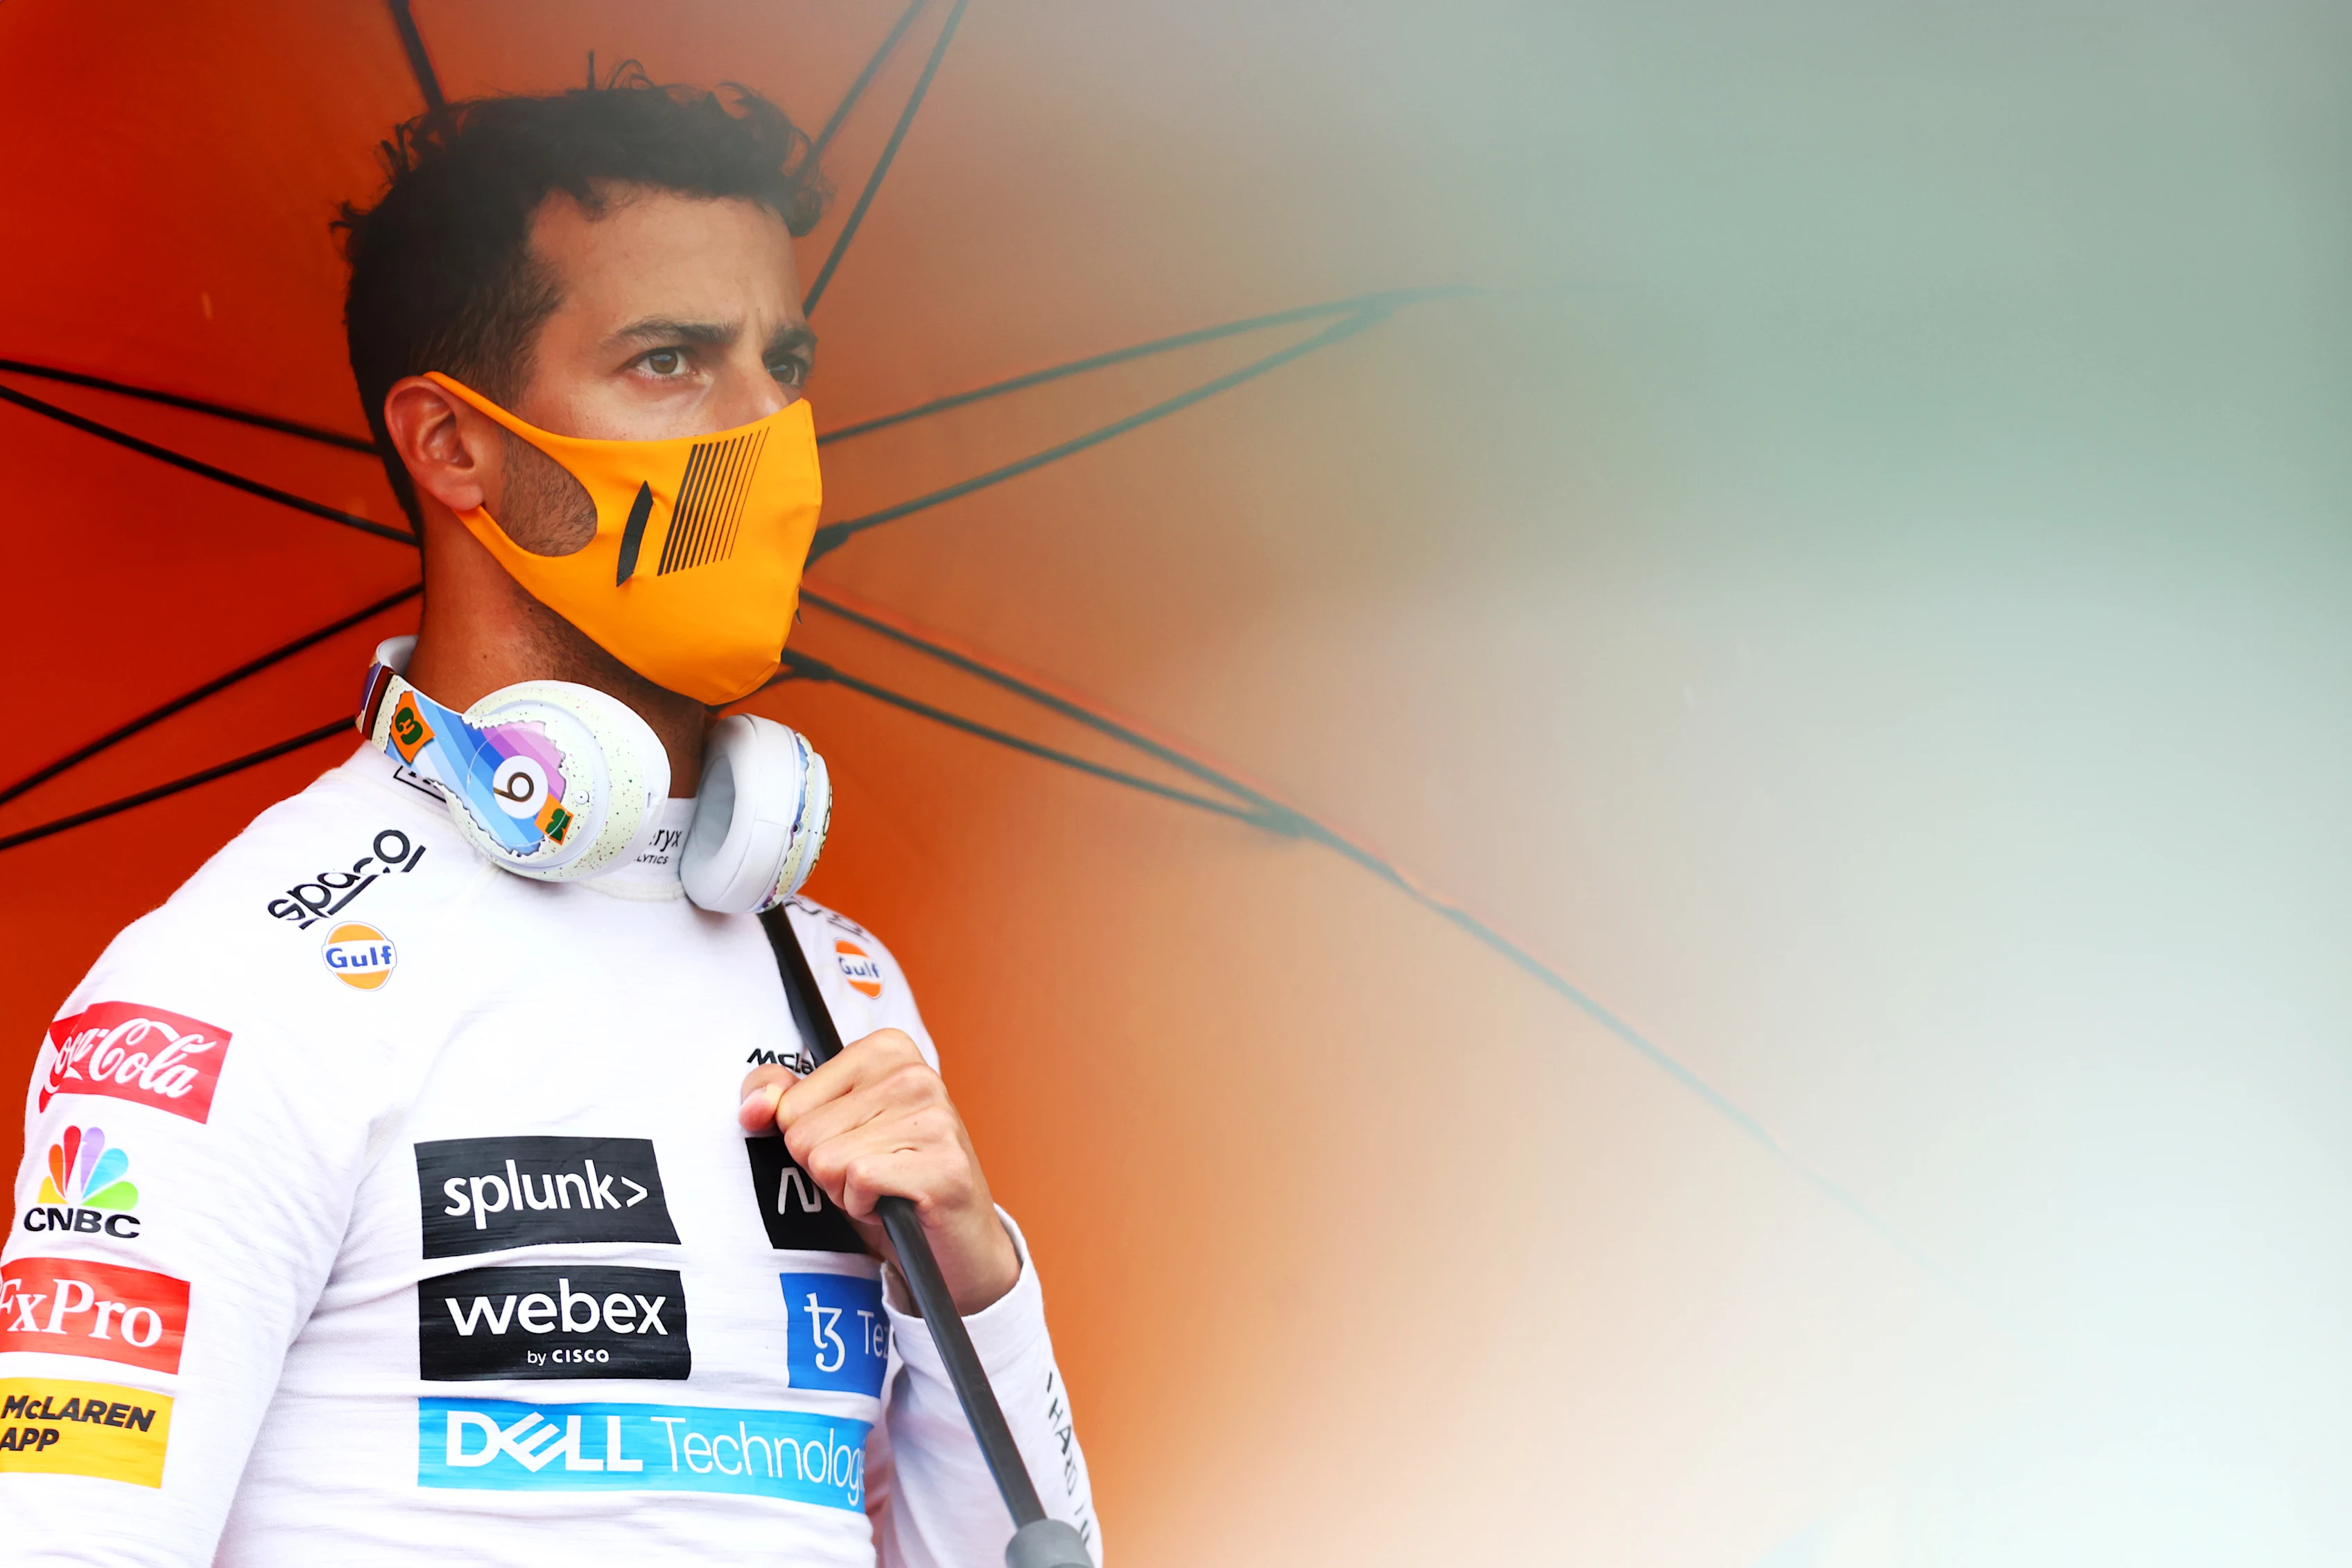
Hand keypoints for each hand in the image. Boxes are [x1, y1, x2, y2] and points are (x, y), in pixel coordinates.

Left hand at [737, 1028, 1019, 1316]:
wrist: (954, 1244)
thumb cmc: (887, 1181)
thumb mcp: (826, 1132)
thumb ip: (780, 1102)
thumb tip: (755, 1107)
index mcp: (886, 1050)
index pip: (790, 1103)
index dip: (812, 1140)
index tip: (855, 1146)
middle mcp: (914, 1074)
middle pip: (804, 1135)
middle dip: (827, 1170)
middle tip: (872, 1175)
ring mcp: (933, 1117)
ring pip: (827, 1161)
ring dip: (846, 1191)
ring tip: (885, 1189)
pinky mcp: (942, 1164)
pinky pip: (858, 1181)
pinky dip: (866, 1207)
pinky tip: (895, 1204)